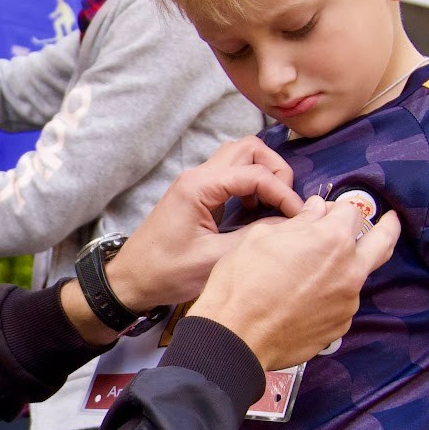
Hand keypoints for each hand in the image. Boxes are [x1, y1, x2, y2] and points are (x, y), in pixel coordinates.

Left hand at [100, 136, 304, 311]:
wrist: (130, 280)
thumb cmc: (165, 273)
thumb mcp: (214, 260)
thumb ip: (253, 237)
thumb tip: (289, 224)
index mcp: (199, 187)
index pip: (254, 173)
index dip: (283, 193)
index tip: (298, 216)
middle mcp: (197, 176)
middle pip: (248, 149)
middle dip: (275, 171)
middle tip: (285, 203)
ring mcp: (196, 183)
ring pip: (240, 157)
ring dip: (263, 175)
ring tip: (273, 206)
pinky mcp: (198, 194)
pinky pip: (231, 174)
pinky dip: (251, 185)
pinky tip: (255, 212)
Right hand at [185, 195, 398, 369]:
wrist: (235, 337)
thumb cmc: (241, 283)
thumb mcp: (261, 237)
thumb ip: (298, 222)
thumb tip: (316, 211)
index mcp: (332, 240)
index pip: (351, 211)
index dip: (336, 208)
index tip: (326, 212)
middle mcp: (350, 270)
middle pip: (383, 241)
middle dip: (388, 227)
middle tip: (391, 220)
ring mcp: (349, 301)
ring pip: (358, 275)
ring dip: (346, 267)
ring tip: (317, 272)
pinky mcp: (340, 326)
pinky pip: (342, 303)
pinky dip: (331, 295)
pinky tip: (305, 299)